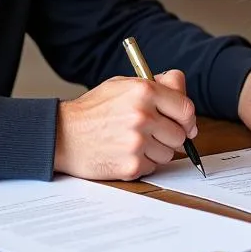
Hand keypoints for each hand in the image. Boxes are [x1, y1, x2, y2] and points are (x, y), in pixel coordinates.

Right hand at [54, 69, 196, 180]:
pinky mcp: (131, 165)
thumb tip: (182, 90)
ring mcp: (137, 142)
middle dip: (171, 135)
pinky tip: (125, 152)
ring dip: (157, 150)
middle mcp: (143, 115)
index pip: (186, 109)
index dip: (187, 119)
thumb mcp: (123, 85)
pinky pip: (153, 167)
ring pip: (169, 153)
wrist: (63, 135)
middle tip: (154, 133)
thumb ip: (156, 84)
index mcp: (144, 91)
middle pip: (181, 134)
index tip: (186, 124)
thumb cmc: (93, 110)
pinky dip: (143, 162)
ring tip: (134, 141)